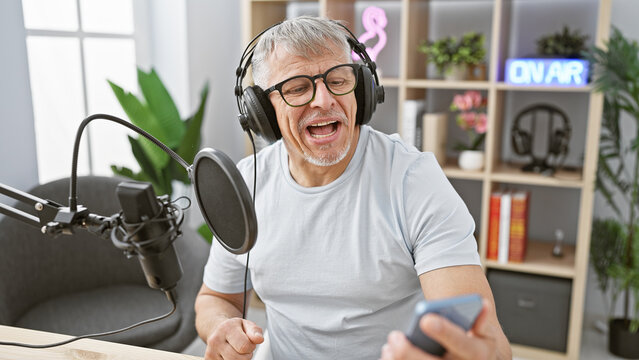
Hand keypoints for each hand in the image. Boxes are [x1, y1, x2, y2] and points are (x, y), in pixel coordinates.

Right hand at [204, 318, 263, 359]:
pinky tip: (229, 355)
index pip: (244, 346)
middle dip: (245, 355)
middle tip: (242, 348)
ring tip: (236, 352)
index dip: (251, 347)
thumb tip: (259, 339)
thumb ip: (255, 332)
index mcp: (227, 328)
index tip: (249, 343)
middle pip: (238, 359)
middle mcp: (215, 340)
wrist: (218, 330)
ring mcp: (210, 352)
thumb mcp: (247, 325)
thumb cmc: (235, 329)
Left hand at [380, 299, 497, 359]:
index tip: (426, 319)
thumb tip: (480, 303)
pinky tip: (389, 353)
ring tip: (390, 344)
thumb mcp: (484, 334)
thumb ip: (479, 320)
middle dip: (409, 352)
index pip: (462, 344)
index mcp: (478, 354)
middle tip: (394, 336)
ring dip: (400, 359)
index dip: (445, 331)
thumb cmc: (475, 346)